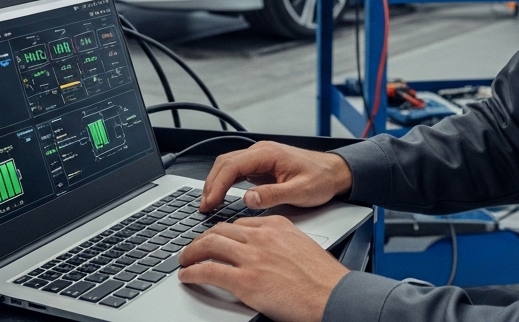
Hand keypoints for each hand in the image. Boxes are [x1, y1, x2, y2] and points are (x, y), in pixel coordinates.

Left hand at [178, 216, 348, 321]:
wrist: (333, 295)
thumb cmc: (323, 279)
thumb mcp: (302, 247)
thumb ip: (281, 244)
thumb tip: (268, 253)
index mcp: (276, 226)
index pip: (240, 223)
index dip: (223, 232)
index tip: (216, 239)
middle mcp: (261, 237)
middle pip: (220, 230)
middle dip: (202, 238)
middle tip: (193, 248)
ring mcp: (252, 258)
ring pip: (209, 245)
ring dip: (191, 252)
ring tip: (185, 259)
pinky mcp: (245, 281)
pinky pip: (208, 270)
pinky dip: (192, 272)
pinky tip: (187, 276)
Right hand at [199, 141, 352, 212]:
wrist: (336, 172)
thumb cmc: (321, 179)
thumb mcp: (300, 191)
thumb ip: (273, 195)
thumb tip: (248, 199)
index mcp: (268, 154)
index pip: (232, 166)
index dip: (218, 185)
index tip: (210, 202)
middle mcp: (261, 152)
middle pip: (225, 163)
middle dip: (211, 184)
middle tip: (204, 206)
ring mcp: (260, 157)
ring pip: (228, 166)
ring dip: (216, 183)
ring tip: (208, 203)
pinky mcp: (261, 165)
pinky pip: (237, 171)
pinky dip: (225, 183)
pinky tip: (221, 196)